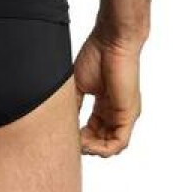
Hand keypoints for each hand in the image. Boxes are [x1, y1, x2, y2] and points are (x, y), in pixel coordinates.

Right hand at [73, 33, 141, 157]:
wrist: (112, 42)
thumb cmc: (96, 56)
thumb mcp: (78, 85)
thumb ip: (74, 105)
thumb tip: (63, 123)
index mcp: (105, 104)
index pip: (93, 129)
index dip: (79, 136)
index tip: (66, 135)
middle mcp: (116, 112)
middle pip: (101, 140)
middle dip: (85, 145)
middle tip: (70, 142)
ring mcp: (124, 115)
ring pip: (110, 145)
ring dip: (92, 149)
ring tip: (78, 143)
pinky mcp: (128, 115)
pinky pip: (118, 143)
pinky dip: (102, 148)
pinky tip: (87, 143)